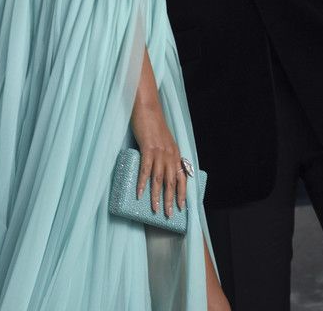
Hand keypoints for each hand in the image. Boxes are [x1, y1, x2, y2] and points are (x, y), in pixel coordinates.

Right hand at [130, 99, 186, 216]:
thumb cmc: (153, 122)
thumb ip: (164, 153)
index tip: (181, 207)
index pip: (182, 177)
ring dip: (157, 196)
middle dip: (170, 200)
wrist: (147, 106)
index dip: (182, 193)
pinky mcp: (148, 148)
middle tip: (168, 215)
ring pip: (159, 179)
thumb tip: (159, 168)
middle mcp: (170, 153)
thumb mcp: (163, 140)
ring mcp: (159, 151)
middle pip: (172, 181)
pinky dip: (142, 183)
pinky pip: (145, 169)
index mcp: (175, 152)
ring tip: (154, 209)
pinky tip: (139, 193)